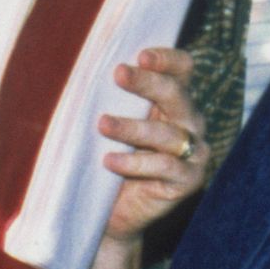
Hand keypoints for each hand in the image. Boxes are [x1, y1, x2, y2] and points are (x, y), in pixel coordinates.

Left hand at [71, 47, 207, 268]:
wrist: (110, 213)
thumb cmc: (106, 158)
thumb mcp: (107, 125)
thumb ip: (108, 98)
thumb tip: (76, 64)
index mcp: (174, 101)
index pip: (182, 70)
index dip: (167, 59)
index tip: (139, 55)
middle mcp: (189, 122)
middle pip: (177, 94)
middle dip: (147, 83)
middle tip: (118, 74)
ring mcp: (193, 152)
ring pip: (167, 132)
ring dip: (132, 127)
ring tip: (102, 124)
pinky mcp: (188, 181)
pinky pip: (165, 167)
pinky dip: (135, 163)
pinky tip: (110, 161)